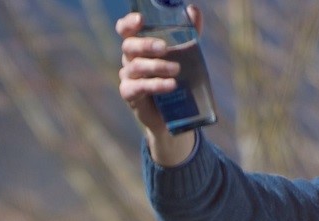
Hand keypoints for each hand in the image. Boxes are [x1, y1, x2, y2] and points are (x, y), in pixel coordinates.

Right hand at [115, 7, 201, 164]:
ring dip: (157, 67)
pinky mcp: (130, 95)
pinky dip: (156, 85)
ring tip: (177, 70)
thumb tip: (193, 11)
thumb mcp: (186, 53)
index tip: (140, 20)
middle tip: (165, 48)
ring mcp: (128, 77)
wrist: (174, 113)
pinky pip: (138, 87)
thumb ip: (190, 31)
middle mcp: (129, 58)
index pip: (125, 29)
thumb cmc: (177, 76)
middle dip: (146, 45)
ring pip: (136, 67)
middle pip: (129, 46)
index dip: (129, 23)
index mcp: (138, 45)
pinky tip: (171, 85)